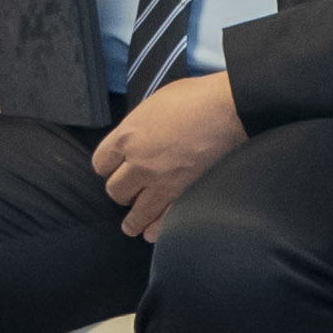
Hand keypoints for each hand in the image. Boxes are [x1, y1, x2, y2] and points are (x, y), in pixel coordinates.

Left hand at [91, 71, 244, 238]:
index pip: (101, 163)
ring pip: (135, 213)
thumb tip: (137, 136)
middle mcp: (139, 164)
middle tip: (130, 190)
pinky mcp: (184, 196)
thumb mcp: (155, 103)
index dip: (109, 167)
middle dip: (122, 190)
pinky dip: (156, 230)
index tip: (115, 169)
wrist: (230, 110)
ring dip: (133, 220)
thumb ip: (139, 126)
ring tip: (132, 226)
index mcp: (128, 136)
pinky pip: (162, 222)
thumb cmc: (196, 99)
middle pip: (115, 190)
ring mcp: (162, 184)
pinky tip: (152, 233)